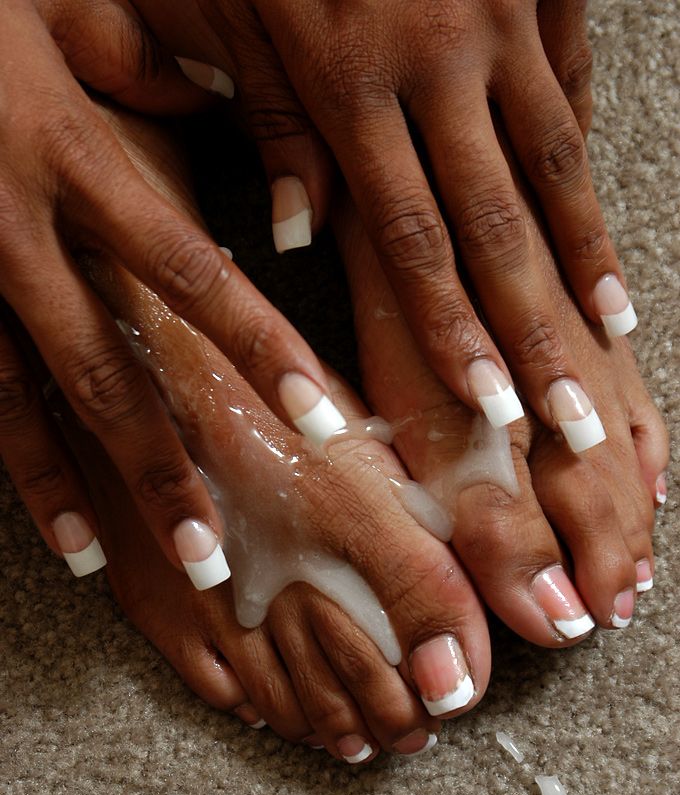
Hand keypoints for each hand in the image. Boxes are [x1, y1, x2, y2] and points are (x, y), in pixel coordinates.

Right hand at [0, 0, 345, 584]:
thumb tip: (224, 99)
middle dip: (159, 466)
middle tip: (209, 552)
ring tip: (118, 565)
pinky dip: (16, 463)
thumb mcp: (65, 8)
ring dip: (79, 490)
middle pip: (106, 371)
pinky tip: (53, 527)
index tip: (316, 417)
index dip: (256, 346)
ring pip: (27, 402)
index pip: (188, 272)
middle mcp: (16, 231)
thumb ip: (150, 61)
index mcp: (72, 159)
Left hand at [154, 0, 634, 443]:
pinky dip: (584, 170)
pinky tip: (602, 231)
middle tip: (572, 415)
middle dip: (537, 331)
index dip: (457, 331)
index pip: (414, 241)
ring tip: (612, 336)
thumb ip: (277, 122)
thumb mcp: (244, 8)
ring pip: (555, 166)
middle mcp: (439, 68)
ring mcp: (500, 27)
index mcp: (355, 82)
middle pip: (499, 226)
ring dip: (585, 261)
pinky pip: (567, 92)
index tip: (492, 405)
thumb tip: (301, 235)